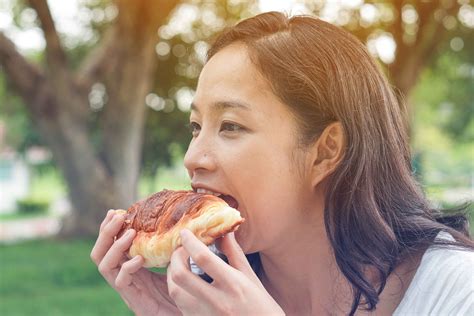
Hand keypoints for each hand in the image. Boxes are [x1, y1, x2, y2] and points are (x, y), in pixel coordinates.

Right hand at [90, 210, 179, 315]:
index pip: (109, 245)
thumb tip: (180, 225)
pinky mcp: (133, 300)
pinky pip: (120, 282)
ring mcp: (126, 289)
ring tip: (129, 233)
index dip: (109, 228)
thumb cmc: (180, 290)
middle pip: (100, 253)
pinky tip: (139, 259)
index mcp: (129, 266)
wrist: (183, 315)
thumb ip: (171, 247)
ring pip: (104, 266)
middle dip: (106, 232)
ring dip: (115, 246)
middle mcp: (123, 276)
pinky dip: (127, 267)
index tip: (116, 211)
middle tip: (117, 216)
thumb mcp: (174, 262)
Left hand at [167, 229, 284, 314]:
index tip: (185, 232)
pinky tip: (186, 284)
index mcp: (233, 284)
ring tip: (179, 265)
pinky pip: (180, 305)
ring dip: (173, 275)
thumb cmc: (261, 306)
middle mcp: (217, 300)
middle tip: (180, 250)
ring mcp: (205, 315)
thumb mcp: (251, 277)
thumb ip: (234, 254)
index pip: (203, 257)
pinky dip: (179, 290)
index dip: (190, 241)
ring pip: (175, 292)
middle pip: (181, 275)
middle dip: (175, 258)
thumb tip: (224, 231)